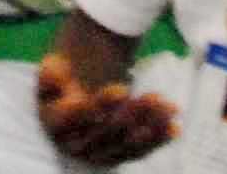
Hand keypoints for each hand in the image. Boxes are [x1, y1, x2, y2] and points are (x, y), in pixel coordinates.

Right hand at [32, 51, 178, 165]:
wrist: (77, 94)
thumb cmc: (66, 80)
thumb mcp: (53, 69)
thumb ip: (51, 73)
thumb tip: (55, 75)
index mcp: (56, 124)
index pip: (75, 119)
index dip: (99, 105)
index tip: (120, 90)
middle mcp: (77, 145)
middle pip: (104, 131)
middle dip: (131, 113)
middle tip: (152, 96)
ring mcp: (101, 153)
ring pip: (126, 142)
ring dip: (149, 125)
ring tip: (167, 105)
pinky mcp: (121, 155)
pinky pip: (141, 150)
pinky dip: (159, 138)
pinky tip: (174, 126)